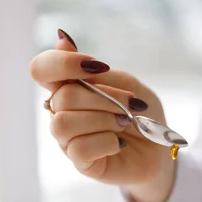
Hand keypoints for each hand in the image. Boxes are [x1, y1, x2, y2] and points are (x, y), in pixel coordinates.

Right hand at [30, 31, 174, 201]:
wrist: (160, 146)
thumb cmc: (141, 112)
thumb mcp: (125, 84)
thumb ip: (94, 70)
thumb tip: (62, 39)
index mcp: (68, 87)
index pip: (41, 69)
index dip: (62, 63)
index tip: (97, 66)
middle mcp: (61, 112)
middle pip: (62, 97)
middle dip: (104, 98)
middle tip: (132, 105)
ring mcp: (68, 139)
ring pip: (65, 123)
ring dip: (104, 119)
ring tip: (125, 122)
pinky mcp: (80, 162)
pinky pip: (79, 148)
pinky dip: (107, 142)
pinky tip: (120, 143)